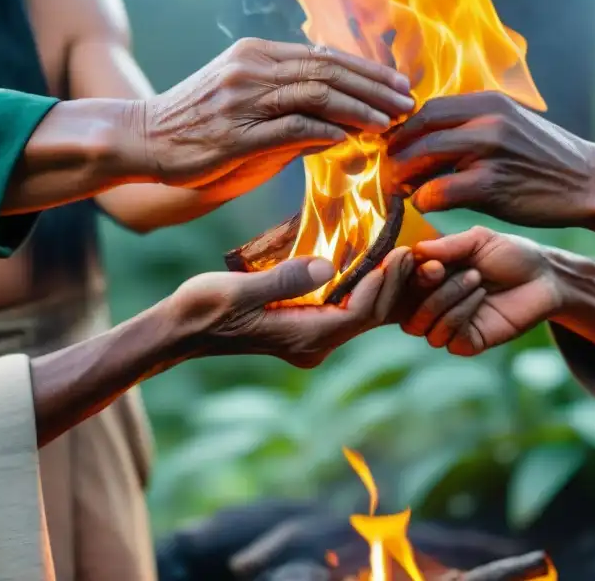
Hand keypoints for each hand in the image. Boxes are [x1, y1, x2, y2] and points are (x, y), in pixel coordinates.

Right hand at [144, 39, 414, 190]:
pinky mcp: (234, 134)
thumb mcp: (241, 93)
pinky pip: (290, 128)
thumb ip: (286, 97)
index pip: (325, 56)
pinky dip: (324, 131)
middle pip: (328, 71)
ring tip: (390, 121)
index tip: (398, 84)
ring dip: (360, 109)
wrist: (140, 137)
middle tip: (407, 102)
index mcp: (257, 53)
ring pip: (315, 95)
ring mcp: (242, 100)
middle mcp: (252, 68)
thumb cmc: (195, 120)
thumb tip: (337, 113)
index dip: (367, 70)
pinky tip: (351, 139)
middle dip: (374, 87)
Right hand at [170, 247, 414, 367]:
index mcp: (303, 338)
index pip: (359, 314)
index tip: (400, 253)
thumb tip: (327, 265)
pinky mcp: (306, 327)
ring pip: (363, 314)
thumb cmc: (202, 308)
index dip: (384, 284)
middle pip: (370, 316)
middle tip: (416, 249)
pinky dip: (365, 286)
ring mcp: (311, 339)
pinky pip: (348, 309)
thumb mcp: (238, 290)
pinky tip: (376, 261)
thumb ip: (284, 280)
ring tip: (406, 253)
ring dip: (385, 285)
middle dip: (395, 284)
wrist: (179, 331)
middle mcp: (314, 344)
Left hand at [388, 92, 594, 226]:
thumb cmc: (545, 160)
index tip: (394, 148)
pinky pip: (438, 191)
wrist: (590, 183)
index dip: (403, 129)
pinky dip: (423, 199)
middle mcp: (488, 120)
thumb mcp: (511, 126)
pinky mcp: (492, 184)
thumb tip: (426, 137)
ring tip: (399, 189)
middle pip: (418, 129)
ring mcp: (490, 151)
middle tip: (388, 172)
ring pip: (421, 157)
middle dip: (395, 152)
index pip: (428, 109)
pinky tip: (426, 204)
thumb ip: (472, 127)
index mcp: (489, 102)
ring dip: (402, 176)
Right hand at [401, 227, 563, 354]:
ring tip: (476, 280)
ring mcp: (448, 325)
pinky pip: (446, 338)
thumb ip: (448, 245)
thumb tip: (415, 250)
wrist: (545, 277)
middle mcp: (432, 303)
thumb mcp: (478, 240)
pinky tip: (481, 298)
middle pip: (403, 311)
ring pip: (421, 326)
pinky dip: (459, 316)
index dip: (403, 275)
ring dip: (446, 300)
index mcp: (429, 278)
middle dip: (426, 289)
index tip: (427, 261)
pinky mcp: (467, 342)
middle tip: (450, 271)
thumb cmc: (510, 254)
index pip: (396, 285)